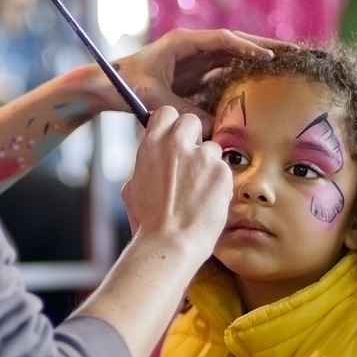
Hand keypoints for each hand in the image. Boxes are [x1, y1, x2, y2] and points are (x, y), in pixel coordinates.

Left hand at [99, 29, 290, 136]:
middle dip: (264, 46)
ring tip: (287, 67)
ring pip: (233, 57)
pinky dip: (242, 79)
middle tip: (294, 52)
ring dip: (257, 61)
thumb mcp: (156, 101)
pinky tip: (261, 88)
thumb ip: (186, 112)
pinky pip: (223, 74)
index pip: (223, 40)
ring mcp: (194, 60)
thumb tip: (216, 128)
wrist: (105, 87)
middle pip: (235, 43)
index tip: (269, 57)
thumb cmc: (125, 87)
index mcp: (183, 43)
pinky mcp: (194, 75)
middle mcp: (192, 48)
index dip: (247, 47)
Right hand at [121, 107, 231, 266]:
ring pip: (211, 148)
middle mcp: (176, 144)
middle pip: (192, 121)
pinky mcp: (222, 171)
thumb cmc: (148, 223)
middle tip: (191, 162)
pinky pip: (223, 170)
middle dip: (194, 138)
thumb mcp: (133, 187)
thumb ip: (146, 165)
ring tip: (198, 192)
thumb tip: (151, 158)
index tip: (175, 137)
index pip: (166, 113)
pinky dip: (218, 184)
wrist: (170, 244)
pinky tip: (207, 201)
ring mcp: (201, 156)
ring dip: (207, 165)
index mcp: (151, 145)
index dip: (172, 124)